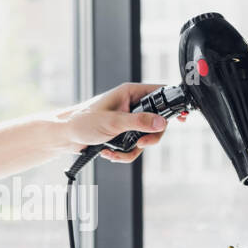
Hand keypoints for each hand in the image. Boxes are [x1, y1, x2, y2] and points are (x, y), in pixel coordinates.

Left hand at [59, 82, 176, 162]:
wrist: (64, 137)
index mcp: (130, 93)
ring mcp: (126, 121)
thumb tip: (162, 122)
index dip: (173, 105)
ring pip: (145, 137)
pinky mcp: (121, 134)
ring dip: (133, 149)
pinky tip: (109, 153)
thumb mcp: (114, 122)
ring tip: (115, 151)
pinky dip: (123, 154)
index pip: (160, 93)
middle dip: (149, 137)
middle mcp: (130, 105)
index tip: (183, 118)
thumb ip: (139, 122)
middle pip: (156, 121)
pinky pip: (133, 147)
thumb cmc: (82, 122)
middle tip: (141, 143)